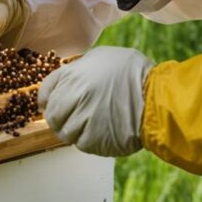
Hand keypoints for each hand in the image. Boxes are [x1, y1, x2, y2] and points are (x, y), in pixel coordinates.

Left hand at [38, 46, 152, 156]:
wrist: (156, 97)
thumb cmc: (135, 73)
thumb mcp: (103, 57)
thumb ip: (80, 70)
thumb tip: (69, 82)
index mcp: (72, 75)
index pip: (45, 91)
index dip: (46, 100)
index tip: (49, 105)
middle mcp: (73, 96)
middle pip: (53, 115)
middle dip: (59, 119)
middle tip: (71, 120)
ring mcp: (82, 119)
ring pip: (66, 132)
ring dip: (76, 131)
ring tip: (93, 125)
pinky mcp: (93, 140)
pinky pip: (81, 144)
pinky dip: (90, 141)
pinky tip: (103, 132)